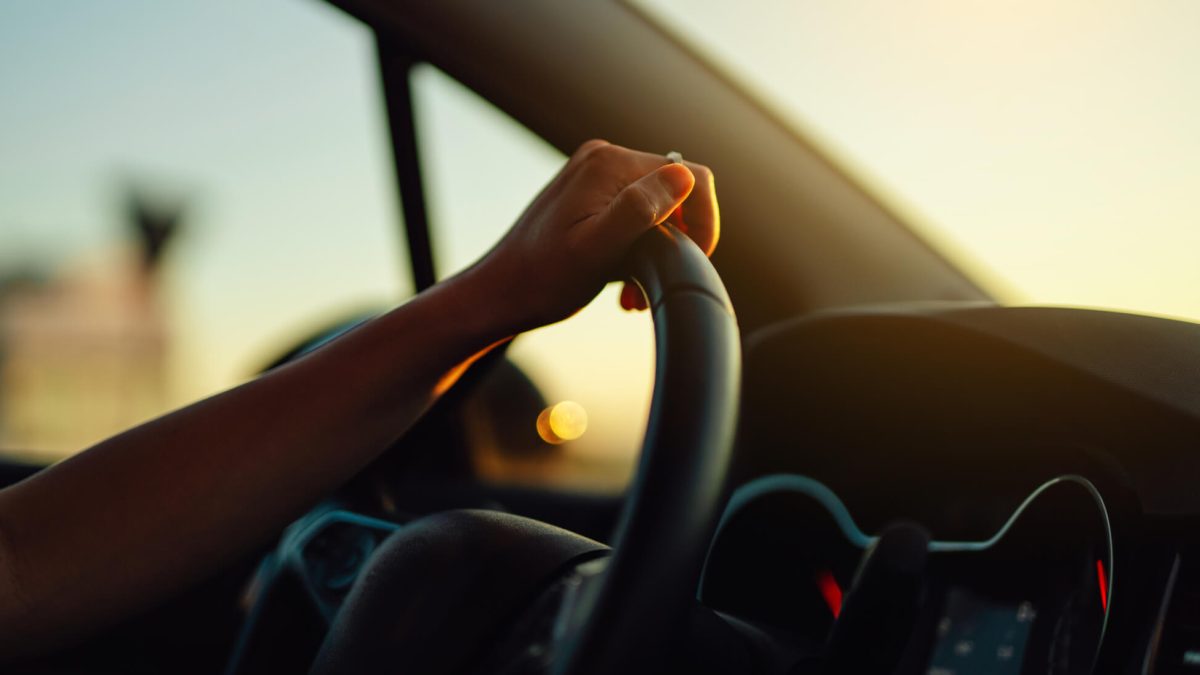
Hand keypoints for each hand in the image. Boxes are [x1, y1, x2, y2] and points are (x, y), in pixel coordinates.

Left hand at [468, 139, 719, 332]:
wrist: (499, 294)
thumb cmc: (542, 281)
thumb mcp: (595, 252)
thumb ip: (638, 210)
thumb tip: (684, 177)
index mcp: (609, 165)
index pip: (692, 178)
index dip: (704, 223)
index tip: (692, 262)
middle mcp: (604, 158)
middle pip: (676, 193)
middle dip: (675, 242)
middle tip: (646, 287)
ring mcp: (596, 175)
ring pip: (658, 207)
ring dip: (656, 250)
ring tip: (630, 291)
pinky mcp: (590, 194)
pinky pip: (635, 213)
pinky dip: (638, 247)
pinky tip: (620, 280)